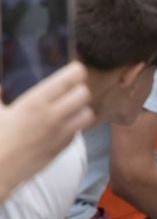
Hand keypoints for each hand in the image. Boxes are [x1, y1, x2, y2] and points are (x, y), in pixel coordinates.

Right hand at [0, 63, 96, 199]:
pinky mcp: (62, 148)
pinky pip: (77, 132)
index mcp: (35, 102)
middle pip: (84, 95)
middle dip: (79, 90)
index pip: (68, 81)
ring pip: (87, 114)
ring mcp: (60, 134)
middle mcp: (52, 116)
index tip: (75, 70)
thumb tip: (2, 85)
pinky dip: (74, 127)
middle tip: (71, 89)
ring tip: (70, 107)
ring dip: (81, 109)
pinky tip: (61, 125)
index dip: (76, 72)